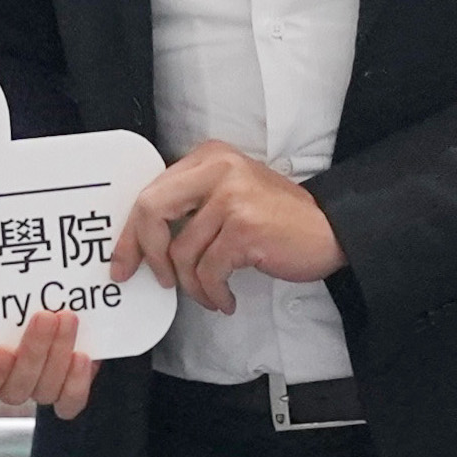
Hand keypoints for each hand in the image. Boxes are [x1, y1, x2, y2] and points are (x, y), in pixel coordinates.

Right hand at [0, 303, 98, 417]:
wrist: (47, 296)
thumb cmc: (6, 288)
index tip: (3, 350)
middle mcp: (1, 384)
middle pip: (14, 390)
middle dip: (34, 352)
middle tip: (45, 316)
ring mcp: (33, 387)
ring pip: (43, 391)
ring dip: (58, 355)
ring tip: (67, 319)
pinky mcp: (64, 387)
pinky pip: (69, 402)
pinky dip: (77, 382)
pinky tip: (83, 355)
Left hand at [113, 142, 340, 316]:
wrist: (331, 229)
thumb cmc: (278, 220)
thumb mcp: (231, 194)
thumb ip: (192, 203)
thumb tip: (143, 240)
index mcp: (208, 157)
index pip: (150, 192)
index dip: (131, 233)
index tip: (125, 261)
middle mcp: (217, 168)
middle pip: (150, 211)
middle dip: (146, 253)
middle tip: (157, 281)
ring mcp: (231, 197)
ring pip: (181, 252)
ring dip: (192, 286)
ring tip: (210, 294)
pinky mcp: (245, 228)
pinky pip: (207, 272)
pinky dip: (213, 294)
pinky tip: (226, 299)